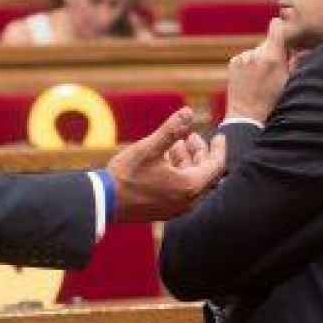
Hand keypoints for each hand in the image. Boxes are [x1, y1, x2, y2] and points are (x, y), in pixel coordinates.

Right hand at [107, 107, 225, 222]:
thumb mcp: (150, 148)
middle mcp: (187, 202)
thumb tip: (189, 111)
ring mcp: (176, 209)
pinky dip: (178, 173)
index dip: (219, 148)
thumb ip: (171, 129)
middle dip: (200, 152)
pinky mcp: (164, 211)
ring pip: (192, 182)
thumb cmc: (126, 175)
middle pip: (205, 174)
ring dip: (187, 161)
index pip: (216, 166)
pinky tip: (165, 160)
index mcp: (189, 186)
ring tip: (175, 144)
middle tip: (190, 136)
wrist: (103, 202)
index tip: (220, 135)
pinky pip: (181, 190)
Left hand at [226, 18, 292, 122]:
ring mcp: (243, 57)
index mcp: (272, 57)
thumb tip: (304, 48)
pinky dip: (249, 64)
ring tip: (261, 78)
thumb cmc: (271, 100)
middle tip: (274, 68)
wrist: (247, 114)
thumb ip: (295, 61)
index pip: (276, 27)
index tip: (283, 30)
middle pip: (267, 42)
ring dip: (260, 58)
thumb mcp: (288, 81)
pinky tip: (251, 79)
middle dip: (272, 50)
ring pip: (256, 51)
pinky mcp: (233, 62)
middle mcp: (256, 54)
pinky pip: (245, 57)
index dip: (280, 27)